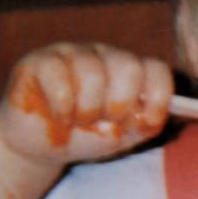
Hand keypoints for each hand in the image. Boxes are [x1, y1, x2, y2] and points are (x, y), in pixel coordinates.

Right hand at [0, 42, 173, 165]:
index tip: (142, 124)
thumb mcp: (124, 134)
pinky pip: (58, 76)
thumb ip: (146, 122)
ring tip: (79, 122)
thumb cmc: (88, 135)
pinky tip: (59, 117)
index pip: (156, 69)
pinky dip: (63, 106)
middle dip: (120, 104)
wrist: (41, 145)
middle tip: (105, 121)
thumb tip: (156, 114)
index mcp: (132, 71)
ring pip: (92, 73)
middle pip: (129, 66)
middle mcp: (106, 55)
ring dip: (88, 110)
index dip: (157, 98)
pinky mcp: (40, 60)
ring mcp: (73, 53)